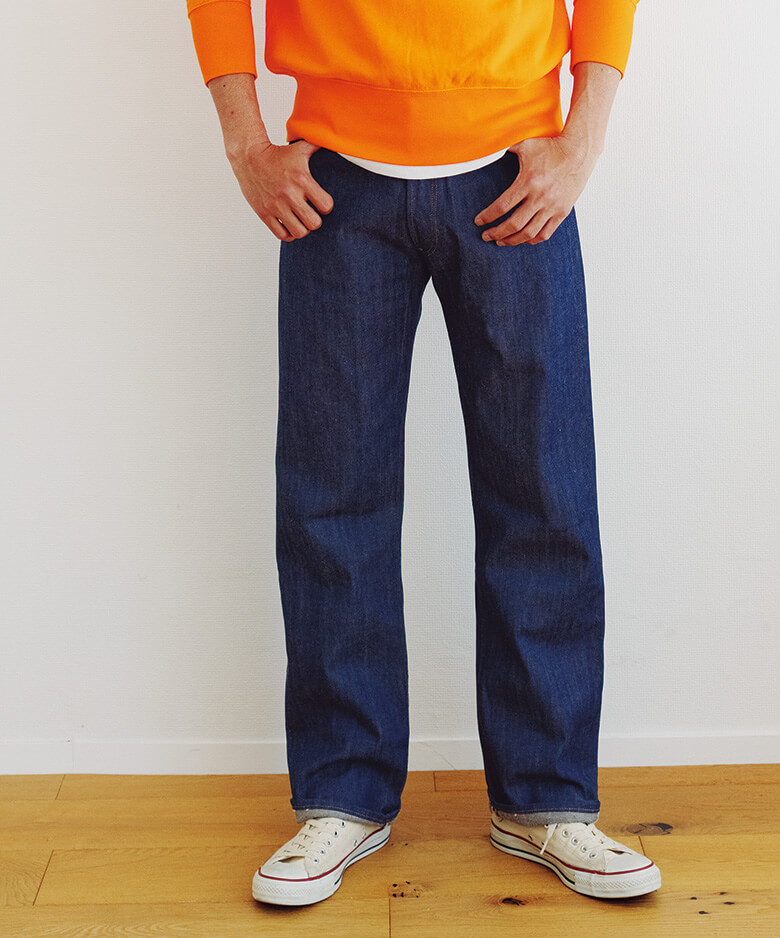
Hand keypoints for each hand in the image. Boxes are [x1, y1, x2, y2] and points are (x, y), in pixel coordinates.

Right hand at [227, 138, 333, 241]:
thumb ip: (318, 146)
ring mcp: (276, 206)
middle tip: (310, 213)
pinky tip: (289, 225)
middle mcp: (290, 195)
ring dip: (302, 228)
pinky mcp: (264, 213)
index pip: (326, 206)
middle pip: (314, 223)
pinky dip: (288, 233)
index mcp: (302, 180)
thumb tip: (333, 139)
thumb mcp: (300, 148)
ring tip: (300, 220)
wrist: (249, 156)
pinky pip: (281, 234)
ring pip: (299, 232)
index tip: (320, 202)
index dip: (326, 206)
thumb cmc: (277, 153)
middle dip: (315, 220)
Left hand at [474, 134, 599, 244]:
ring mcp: (553, 207)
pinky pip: (545, 233)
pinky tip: (522, 239)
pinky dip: (532, 240)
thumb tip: (487, 153)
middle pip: (513, 225)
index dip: (488, 217)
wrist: (580, 151)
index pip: (502, 206)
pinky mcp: (562, 212)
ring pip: (528, 233)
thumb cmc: (551, 147)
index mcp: (529, 182)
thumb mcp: (526, 145)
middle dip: (496, 233)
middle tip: (486, 236)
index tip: (478, 221)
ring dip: (512, 241)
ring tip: (501, 242)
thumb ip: (505, 150)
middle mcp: (541, 197)